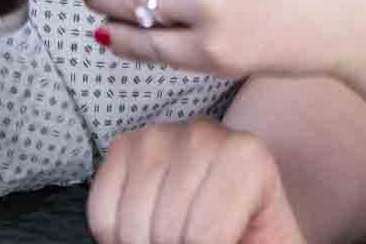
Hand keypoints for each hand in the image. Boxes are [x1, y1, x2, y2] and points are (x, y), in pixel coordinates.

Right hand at [88, 120, 304, 243]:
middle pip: (166, 229)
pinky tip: (144, 230)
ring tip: (171, 237)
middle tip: (191, 241)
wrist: (242, 210)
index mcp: (247, 156)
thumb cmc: (250, 231)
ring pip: (132, 223)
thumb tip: (193, 237)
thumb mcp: (264, 241)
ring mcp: (160, 134)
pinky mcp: (125, 145)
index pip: (205, 234)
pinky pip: (102, 208)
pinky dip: (114, 236)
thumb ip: (225, 235)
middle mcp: (203, 133)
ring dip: (144, 243)